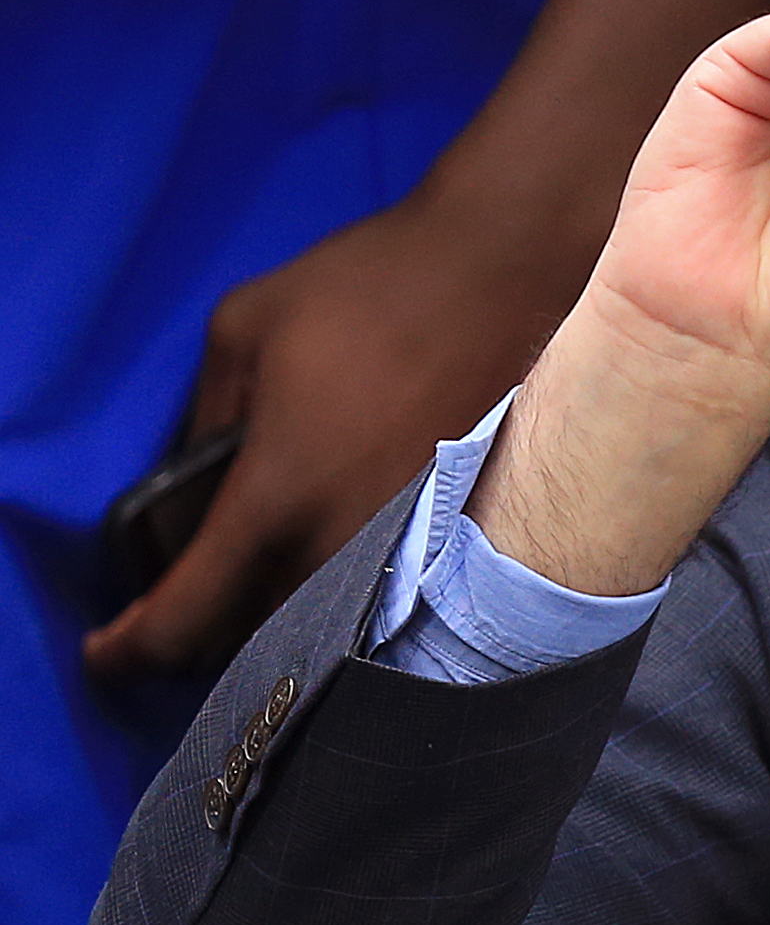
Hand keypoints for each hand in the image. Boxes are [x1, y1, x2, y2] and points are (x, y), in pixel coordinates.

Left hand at [84, 184, 593, 684]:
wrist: (505, 268)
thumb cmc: (373, 286)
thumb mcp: (242, 327)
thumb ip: (204, 418)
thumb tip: (202, 472)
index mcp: (278, 496)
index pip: (187, 616)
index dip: (135, 648)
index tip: (109, 655)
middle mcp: (347, 539)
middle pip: (261, 637)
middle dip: (212, 633)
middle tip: (190, 601)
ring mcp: (416, 543)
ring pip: (332, 620)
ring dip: (288, 611)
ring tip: (266, 579)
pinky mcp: (464, 528)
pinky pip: (391, 587)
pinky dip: (354, 586)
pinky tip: (343, 547)